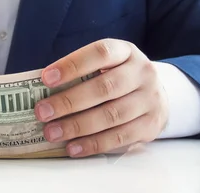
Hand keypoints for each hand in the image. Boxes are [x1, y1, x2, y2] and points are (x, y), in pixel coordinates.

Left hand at [34, 39, 168, 156]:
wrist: (157, 95)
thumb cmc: (119, 78)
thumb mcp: (107, 65)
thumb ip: (82, 74)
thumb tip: (44, 92)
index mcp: (126, 51)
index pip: (100, 53)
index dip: (72, 65)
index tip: (46, 77)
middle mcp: (142, 73)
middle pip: (104, 88)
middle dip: (69, 101)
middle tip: (42, 112)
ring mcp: (149, 99)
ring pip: (111, 115)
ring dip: (77, 126)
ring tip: (52, 132)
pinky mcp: (151, 125)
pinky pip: (120, 137)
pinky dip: (94, 144)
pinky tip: (73, 147)